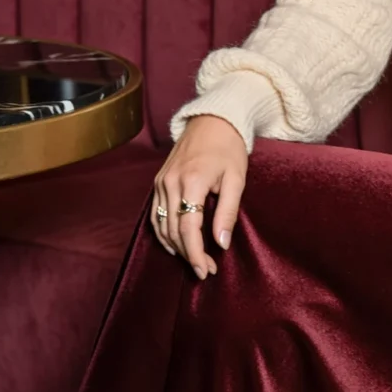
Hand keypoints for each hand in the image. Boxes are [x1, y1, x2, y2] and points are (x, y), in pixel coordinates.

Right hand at [150, 115, 247, 279]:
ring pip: (161, 225)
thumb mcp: (236, 180)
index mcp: (191, 181)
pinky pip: (156, 214)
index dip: (196, 253)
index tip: (206, 270)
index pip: (188, 228)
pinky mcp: (158, 180)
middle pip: (173, 230)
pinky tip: (175, 246)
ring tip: (195, 261)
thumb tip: (222, 243)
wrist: (212, 121)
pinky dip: (163, 233)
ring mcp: (161, 181)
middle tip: (206, 270)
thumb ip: (227, 212)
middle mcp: (170, 182)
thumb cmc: (229, 149)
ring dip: (176, 247)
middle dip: (189, 254)